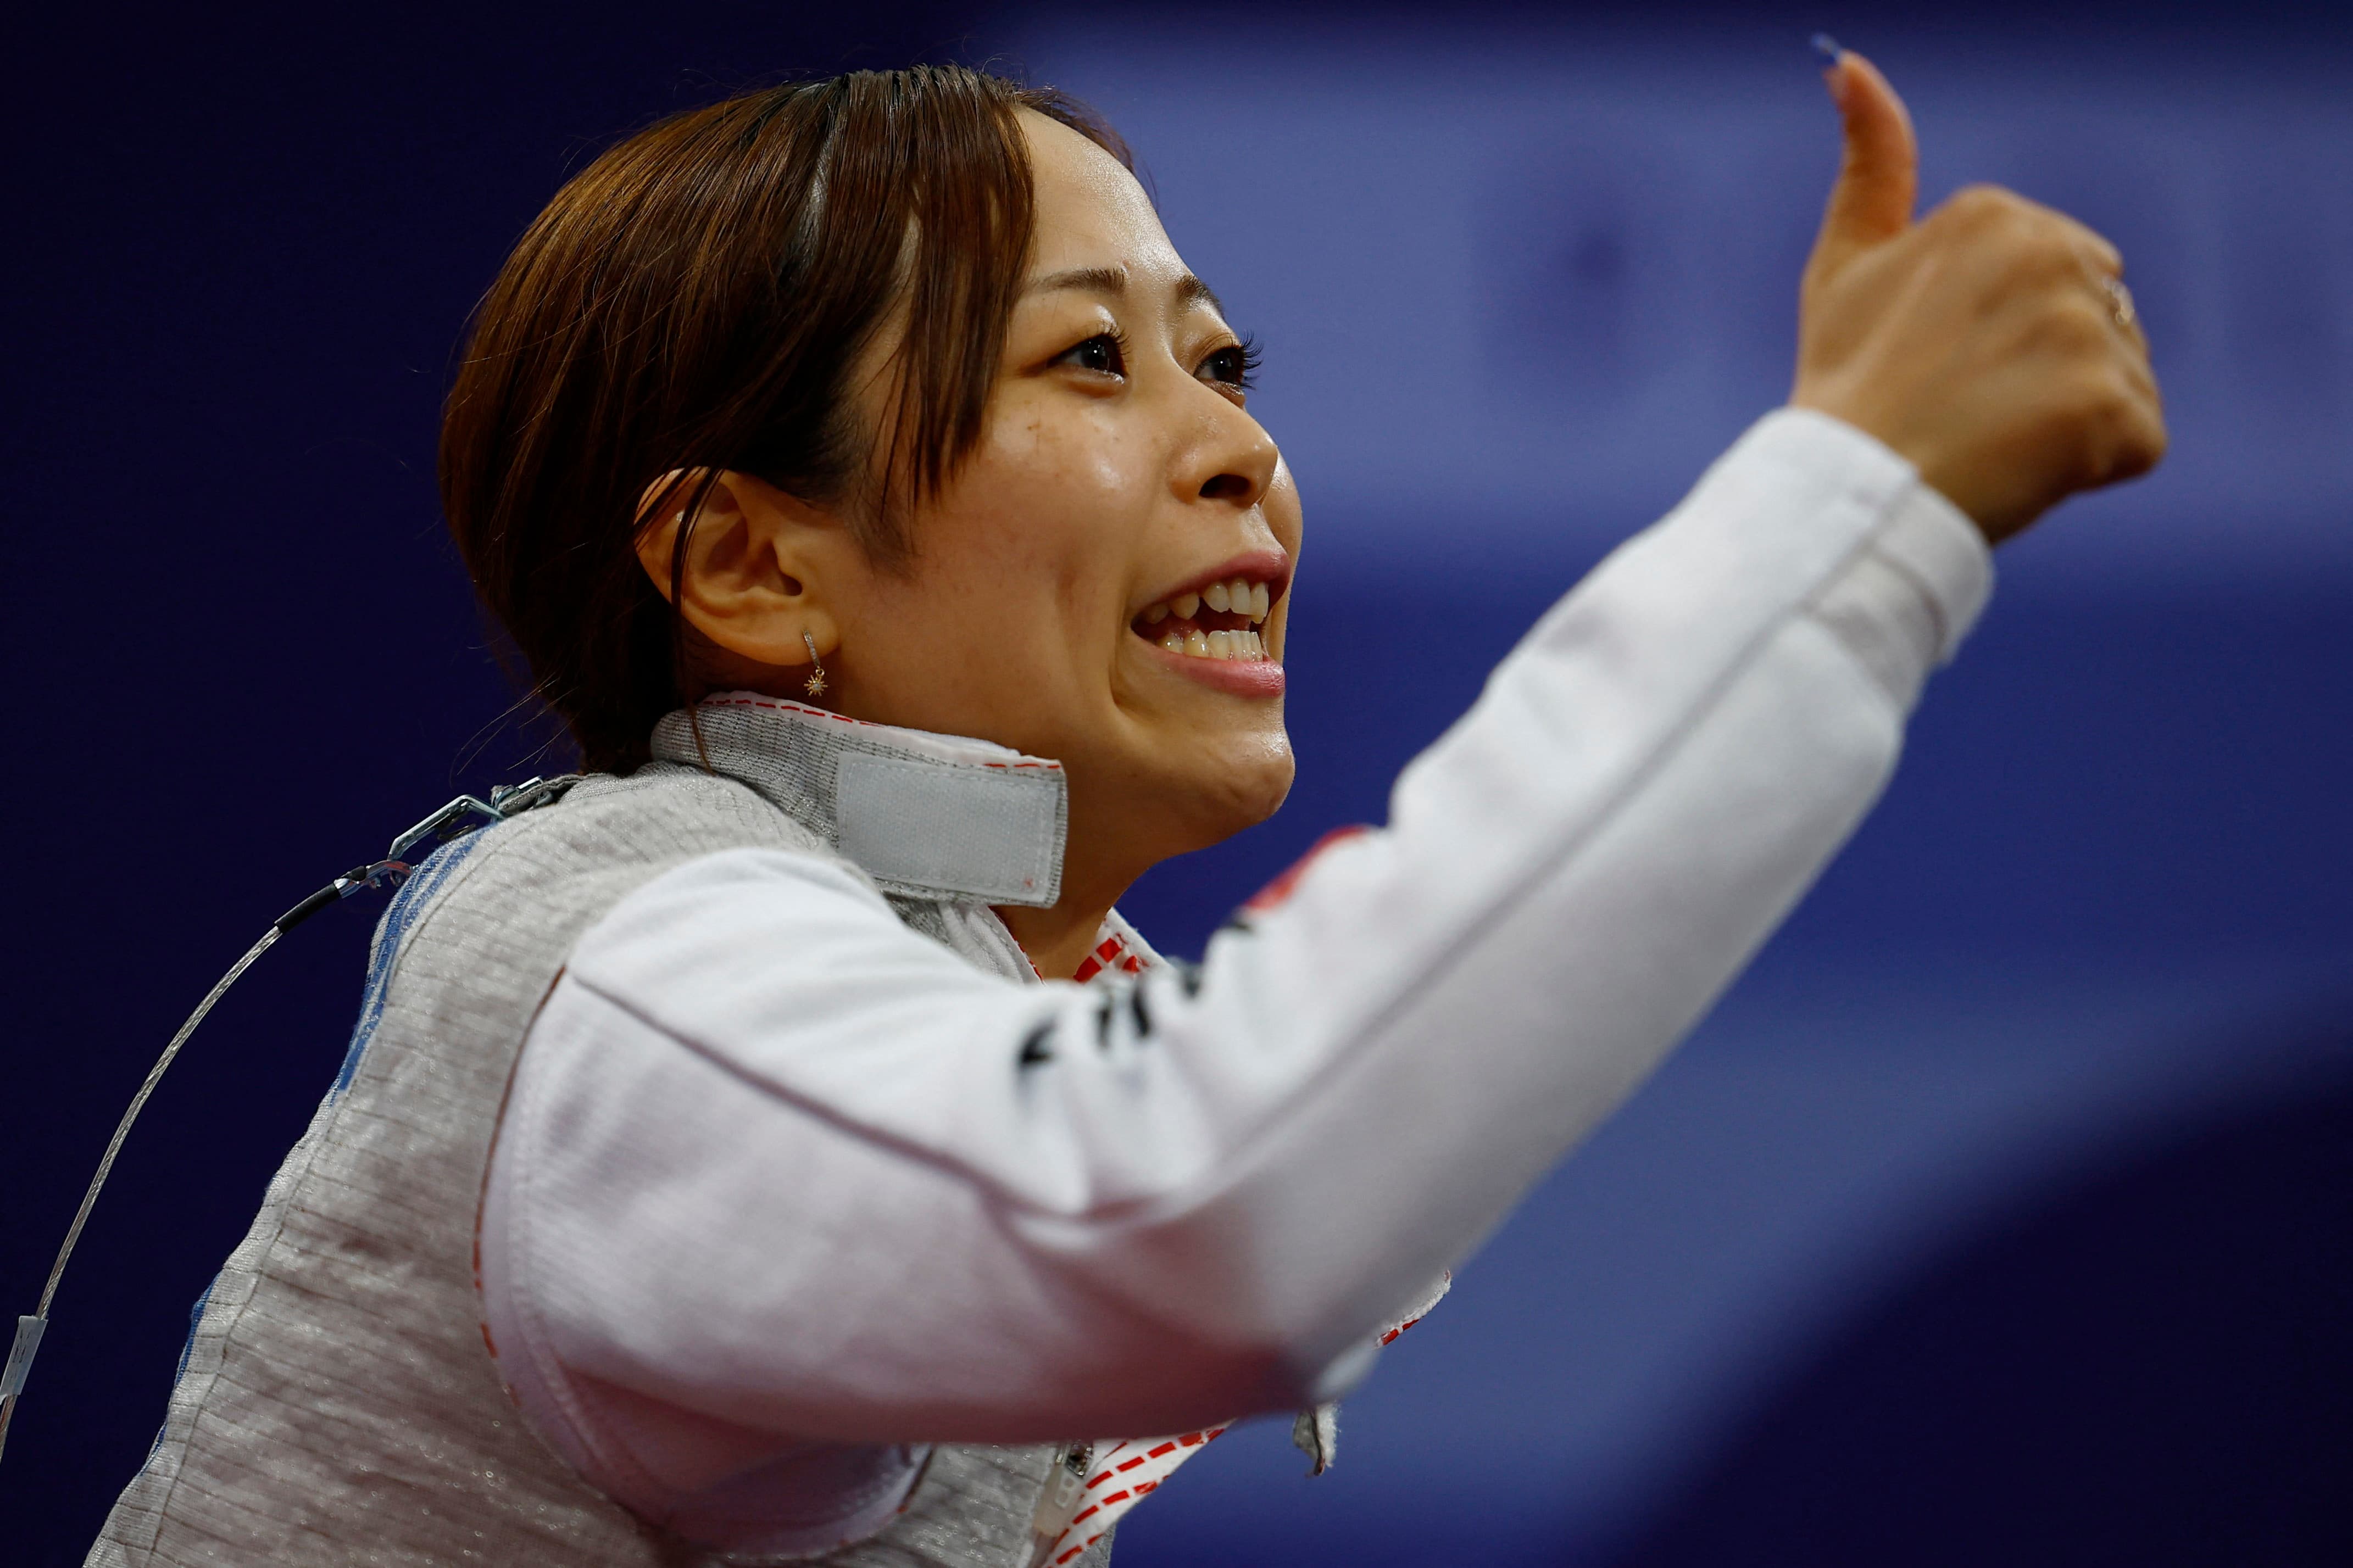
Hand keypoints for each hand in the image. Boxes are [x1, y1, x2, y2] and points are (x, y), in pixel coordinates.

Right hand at [1789, 50, 2165, 543]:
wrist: (1848, 493)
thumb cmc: (1844, 386)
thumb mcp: (1844, 264)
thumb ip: (1871, 162)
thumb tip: (1848, 64)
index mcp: (1995, 215)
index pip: (2055, 275)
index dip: (2003, 334)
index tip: (1942, 366)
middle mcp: (2051, 254)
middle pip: (2101, 316)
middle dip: (2052, 367)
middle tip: (1970, 408)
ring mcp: (2087, 331)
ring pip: (2121, 377)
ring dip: (2073, 420)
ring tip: (1996, 443)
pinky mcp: (2114, 406)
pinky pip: (2137, 439)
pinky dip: (2093, 467)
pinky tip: (2028, 471)